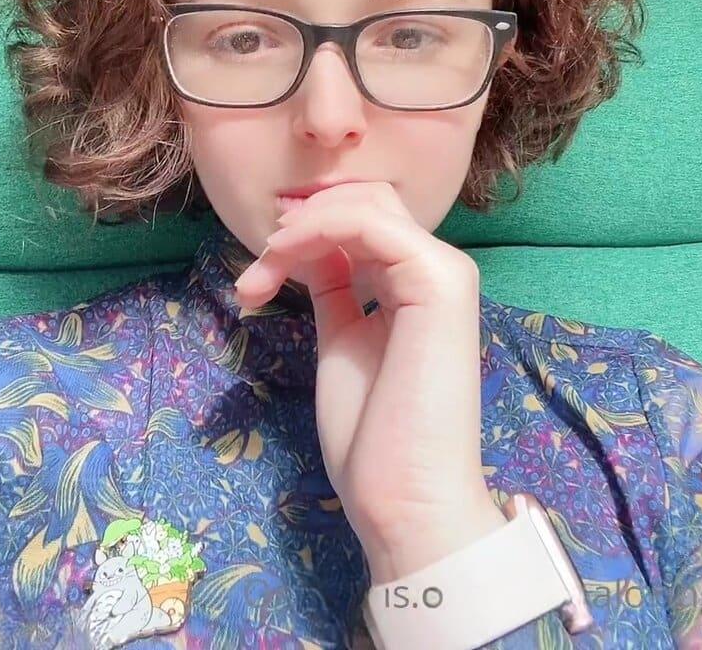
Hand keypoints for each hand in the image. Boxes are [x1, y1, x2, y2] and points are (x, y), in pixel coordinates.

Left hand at [232, 182, 506, 582]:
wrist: (405, 500)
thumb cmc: (374, 438)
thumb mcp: (343, 342)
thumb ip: (337, 291)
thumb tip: (313, 251)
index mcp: (418, 286)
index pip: (365, 222)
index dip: (308, 230)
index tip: (260, 271)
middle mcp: (437, 268)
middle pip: (366, 200)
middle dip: (301, 223)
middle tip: (258, 271)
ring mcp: (443, 270)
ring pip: (363, 203)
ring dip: (299, 230)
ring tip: (260, 275)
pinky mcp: (437, 279)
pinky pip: (367, 223)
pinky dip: (315, 230)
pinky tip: (280, 260)